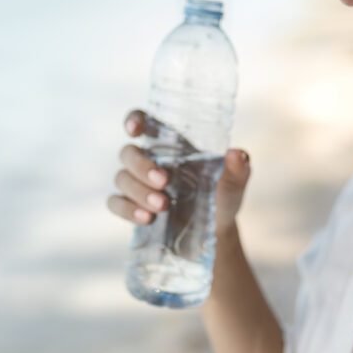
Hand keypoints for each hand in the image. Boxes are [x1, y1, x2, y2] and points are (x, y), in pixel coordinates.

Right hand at [106, 109, 251, 233]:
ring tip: (163, 206)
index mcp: (172, 145)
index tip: (135, 130)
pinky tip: (147, 219)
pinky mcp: (133, 207)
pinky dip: (128, 210)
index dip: (134, 120)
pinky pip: (115, 203)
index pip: (143, 122)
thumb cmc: (222, 197)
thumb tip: (237, 154)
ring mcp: (138, 184)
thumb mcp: (234, 184)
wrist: (215, 232)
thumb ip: (237, 169)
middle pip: (128, 152)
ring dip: (139, 192)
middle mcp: (151, 161)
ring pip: (121, 178)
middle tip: (164, 182)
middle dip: (142, 166)